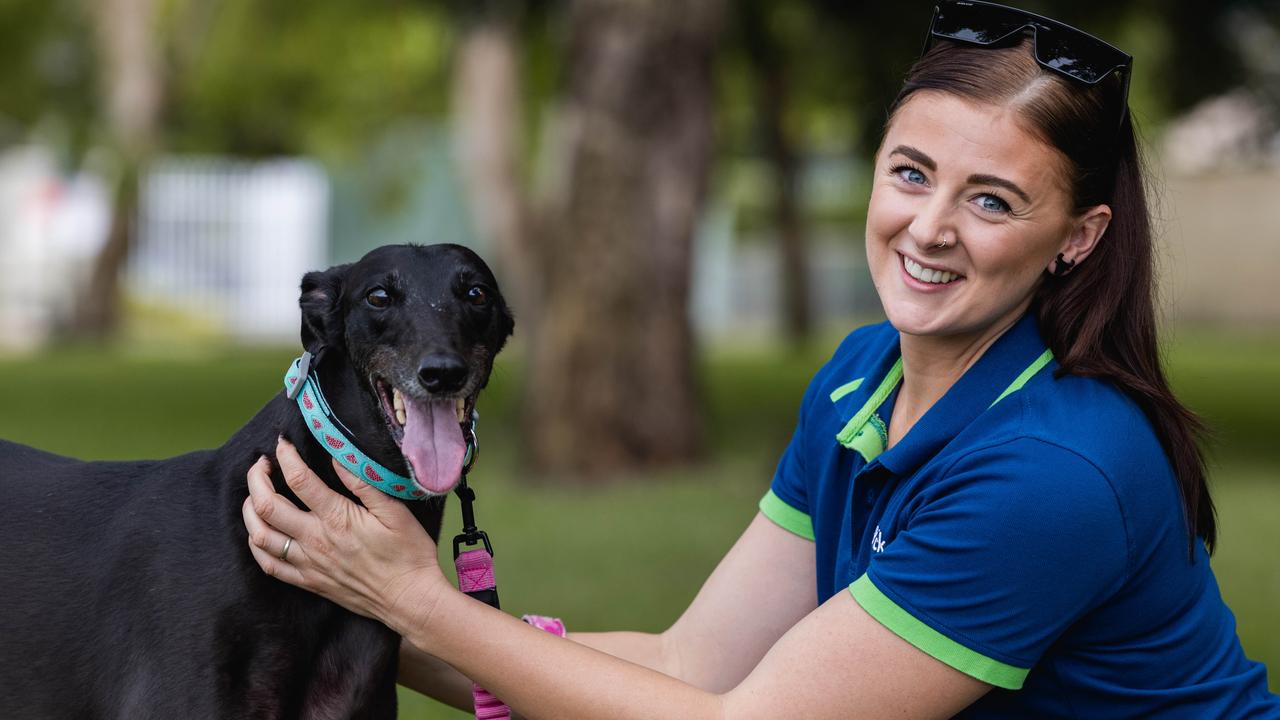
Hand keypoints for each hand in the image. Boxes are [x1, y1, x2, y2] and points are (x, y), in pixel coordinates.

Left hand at [243, 438, 449, 632]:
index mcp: (337, 518)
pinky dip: (256, 545)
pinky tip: (258, 533)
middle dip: (256, 479)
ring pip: (260, 535)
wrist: (409, 598)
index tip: (283, 443)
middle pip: (267, 506)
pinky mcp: (309, 582)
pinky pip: (269, 565)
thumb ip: (364, 483)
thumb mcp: (395, 511)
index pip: (298, 479)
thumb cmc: (408, 553)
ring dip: (249, 510)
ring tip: (254, 494)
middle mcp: (315, 540)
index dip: (285, 456)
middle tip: (260, 464)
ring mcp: (308, 563)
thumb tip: (338, 456)